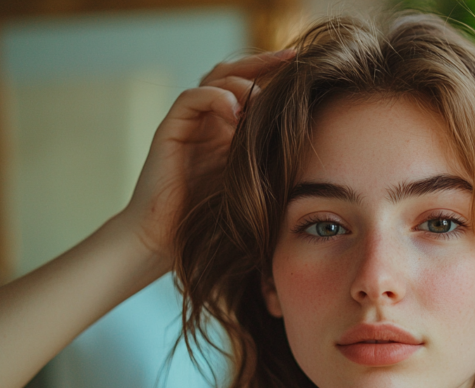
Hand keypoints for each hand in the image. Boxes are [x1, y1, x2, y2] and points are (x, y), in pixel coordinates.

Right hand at [119, 49, 294, 264]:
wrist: (165, 241)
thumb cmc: (210, 223)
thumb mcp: (252, 186)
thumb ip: (269, 161)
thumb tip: (309, 145)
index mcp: (228, 131)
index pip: (250, 87)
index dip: (273, 74)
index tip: (302, 68)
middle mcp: (208, 121)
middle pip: (232, 73)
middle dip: (261, 62)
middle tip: (289, 59)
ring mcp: (189, 123)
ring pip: (214, 79)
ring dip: (241, 84)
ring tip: (260, 102)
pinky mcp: (170, 130)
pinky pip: (192, 98)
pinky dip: (214, 98)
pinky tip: (234, 114)